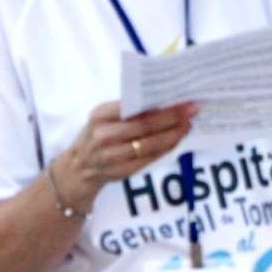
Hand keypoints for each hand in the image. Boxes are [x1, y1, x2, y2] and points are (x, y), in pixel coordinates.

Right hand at [57, 99, 198, 209]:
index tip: (183, 99)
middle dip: (172, 118)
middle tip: (193, 110)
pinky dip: (166, 148)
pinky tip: (177, 140)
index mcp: (100, 115)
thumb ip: (126, 109)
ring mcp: (112, 156)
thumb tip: (164, 100)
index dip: (160, 106)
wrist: (79, 168)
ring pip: (150, 145)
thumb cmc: (97, 134)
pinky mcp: (121, 172)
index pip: (134, 108)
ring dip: (173, 134)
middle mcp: (104, 136)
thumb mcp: (102, 117)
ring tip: (187, 125)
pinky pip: (149, 159)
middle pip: (145, 126)